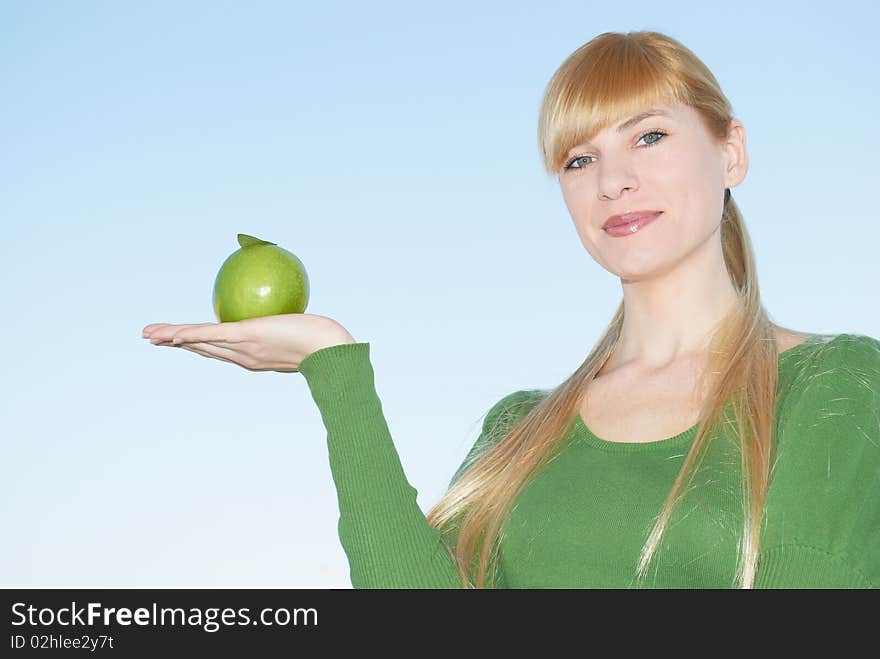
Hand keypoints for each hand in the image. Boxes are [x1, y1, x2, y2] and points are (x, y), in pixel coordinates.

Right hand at [141, 313, 355, 372]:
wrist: (333, 353)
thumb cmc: (326, 342)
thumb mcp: (304, 330)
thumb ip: (292, 322)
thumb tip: (292, 310)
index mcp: (253, 357)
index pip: (219, 350)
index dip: (196, 345)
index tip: (180, 341)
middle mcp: (244, 357)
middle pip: (202, 348)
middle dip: (175, 343)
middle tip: (151, 338)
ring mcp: (244, 349)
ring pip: (200, 342)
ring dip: (173, 338)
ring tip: (149, 335)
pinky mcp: (247, 337)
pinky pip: (213, 334)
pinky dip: (190, 334)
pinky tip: (172, 334)